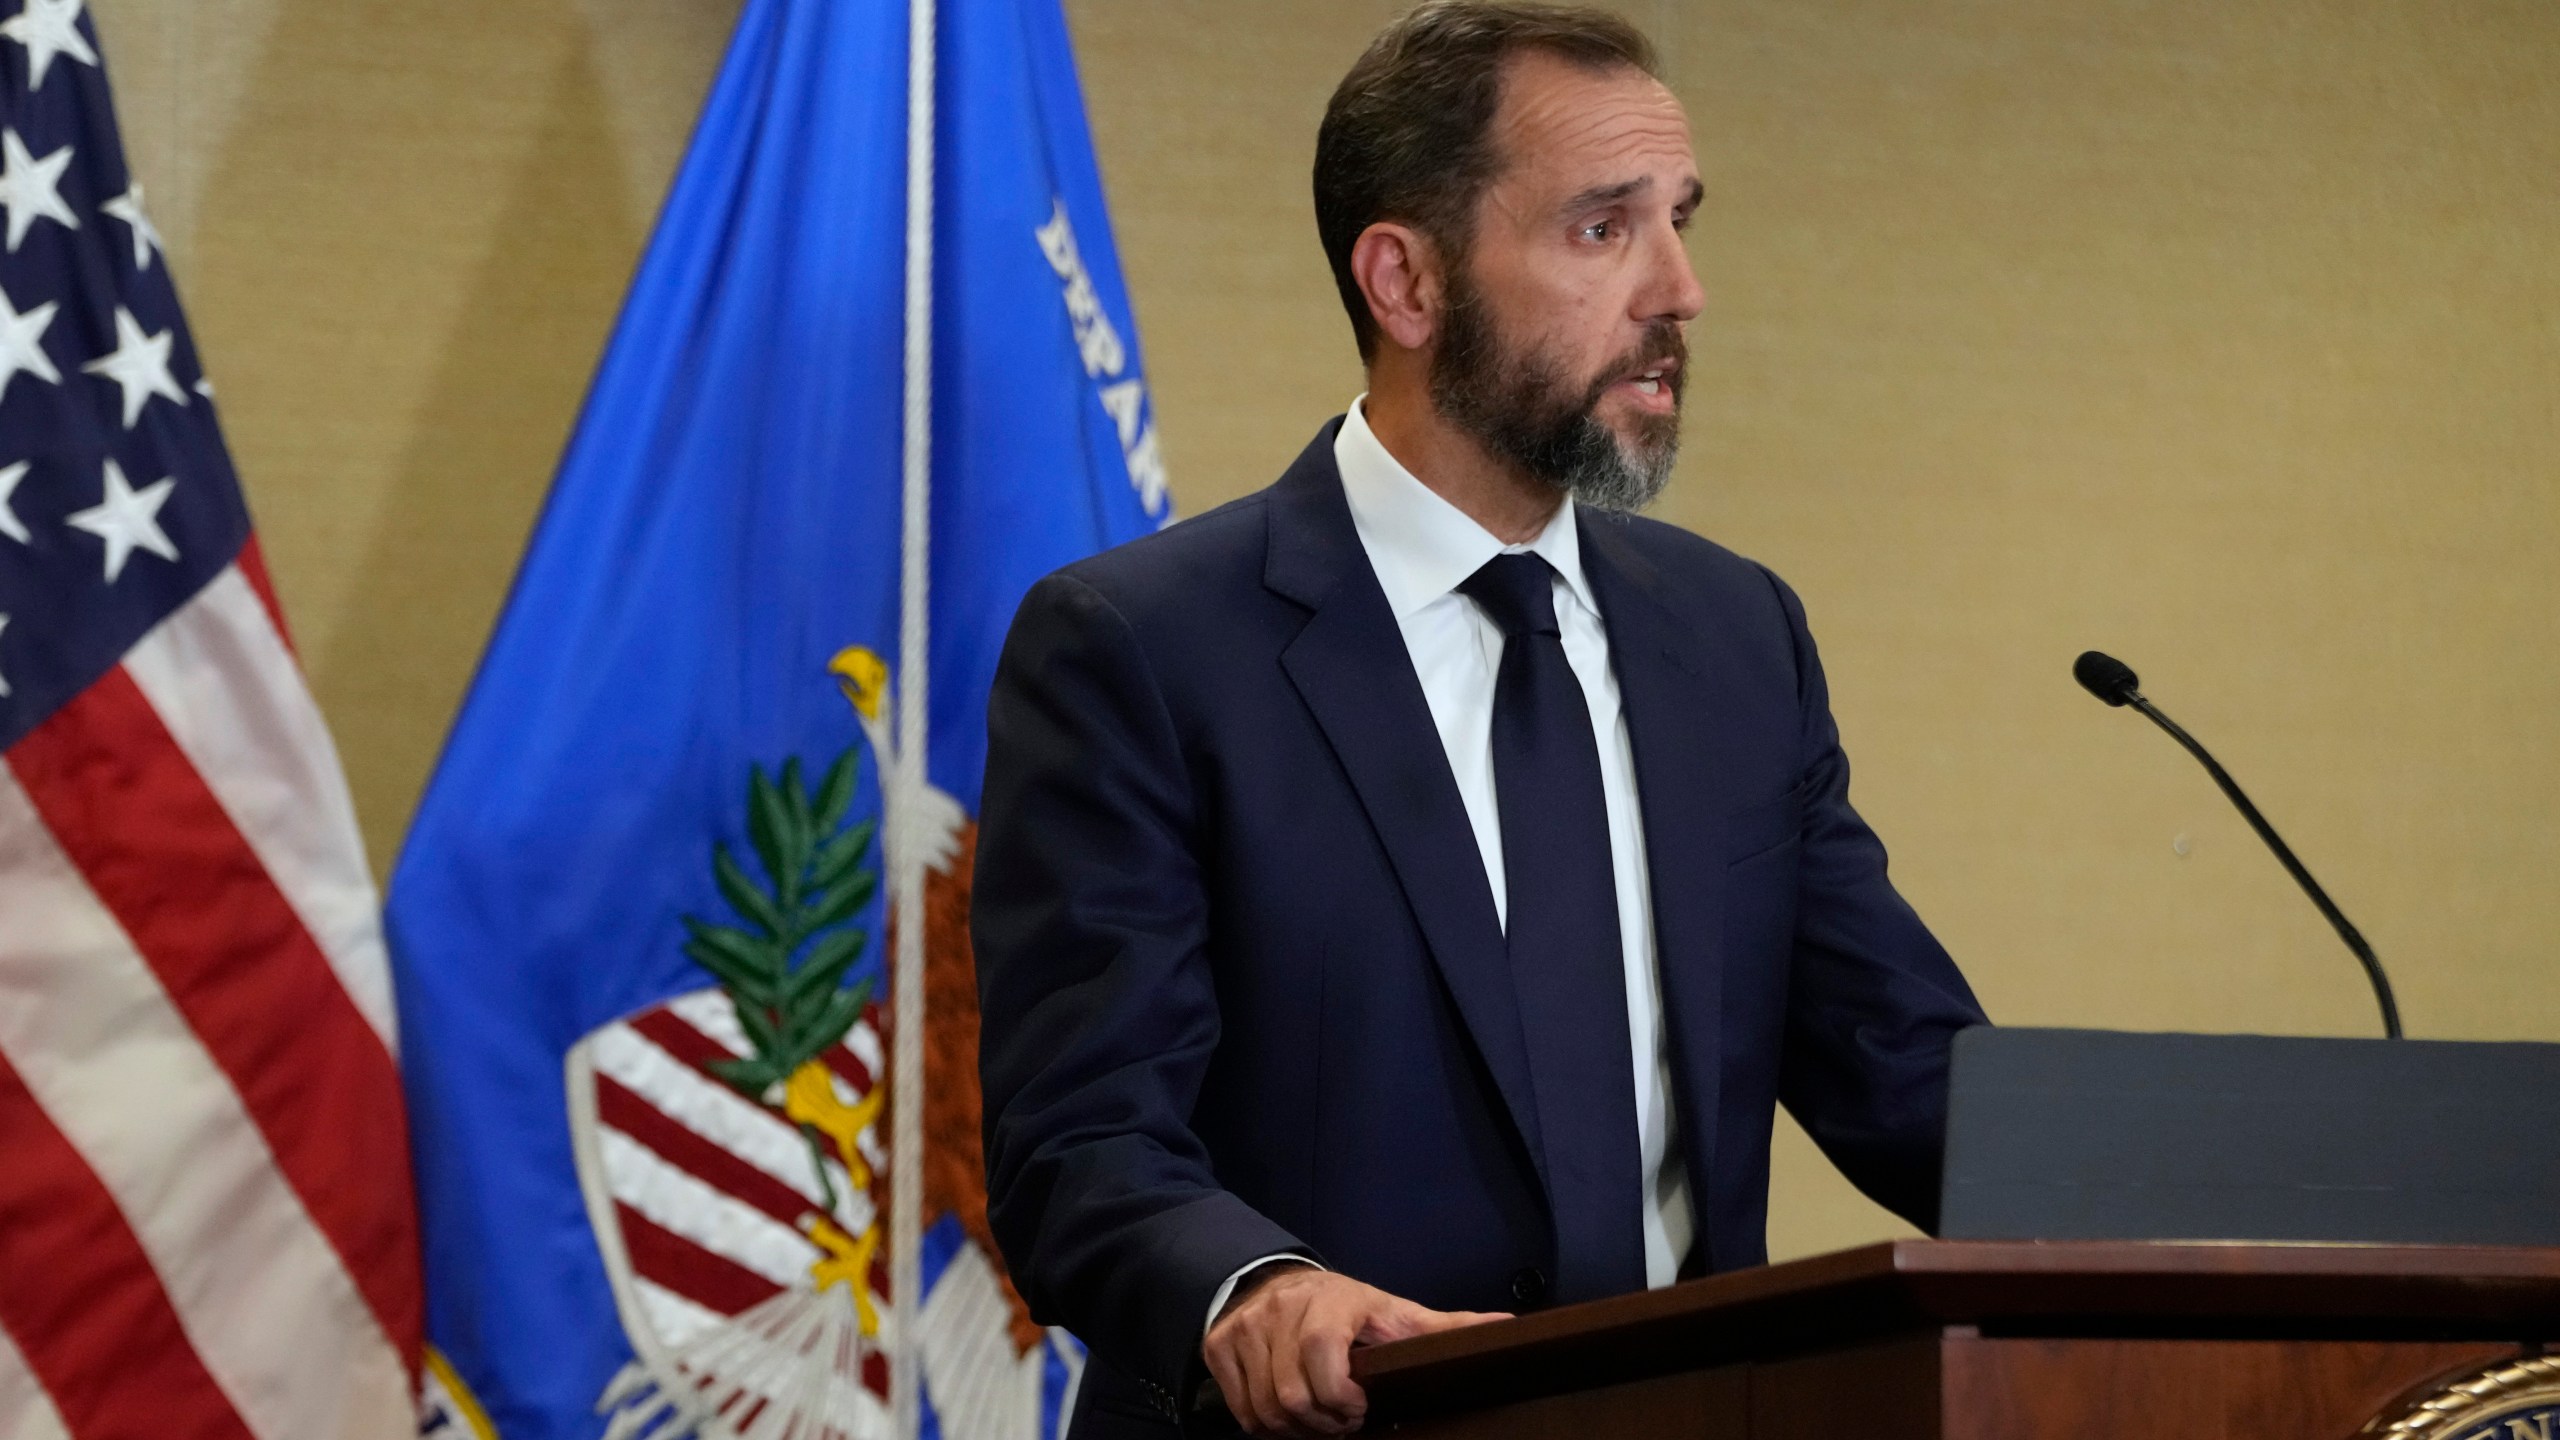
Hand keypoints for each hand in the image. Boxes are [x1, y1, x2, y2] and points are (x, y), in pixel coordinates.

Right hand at [1201, 1266, 1508, 1436]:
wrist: (1276, 1281)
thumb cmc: (1346, 1308)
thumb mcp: (1395, 1313)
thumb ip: (1445, 1327)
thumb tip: (1508, 1328)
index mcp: (1328, 1302)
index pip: (1323, 1358)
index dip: (1341, 1397)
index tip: (1360, 1407)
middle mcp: (1280, 1311)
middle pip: (1292, 1397)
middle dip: (1323, 1423)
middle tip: (1342, 1420)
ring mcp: (1244, 1329)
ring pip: (1265, 1411)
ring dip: (1296, 1429)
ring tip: (1319, 1418)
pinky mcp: (1218, 1347)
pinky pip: (1241, 1411)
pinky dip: (1265, 1424)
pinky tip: (1289, 1414)